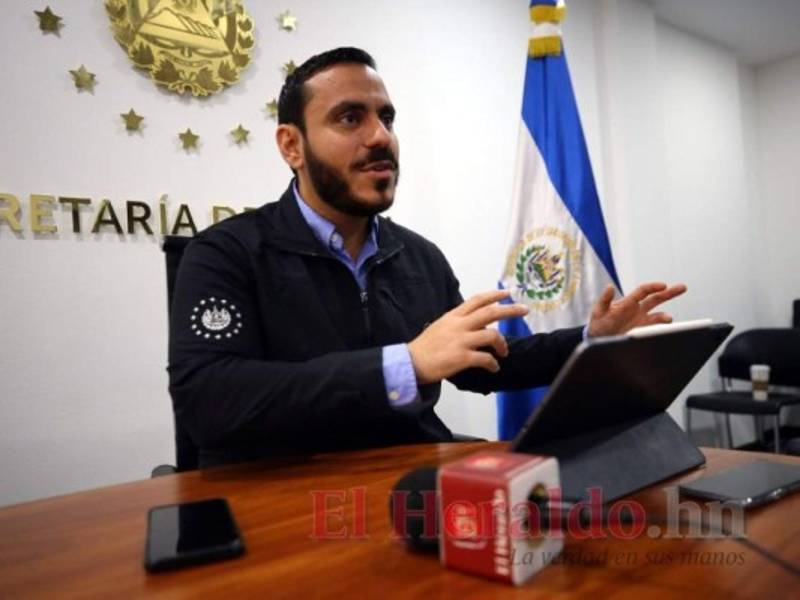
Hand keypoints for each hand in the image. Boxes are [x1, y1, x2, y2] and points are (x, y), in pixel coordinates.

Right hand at [407, 290, 528, 384]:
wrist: (411, 363)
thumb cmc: (425, 347)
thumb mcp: (440, 326)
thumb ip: (458, 323)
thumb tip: (476, 323)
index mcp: (453, 316)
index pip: (477, 300)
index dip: (494, 295)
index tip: (508, 294)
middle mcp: (459, 325)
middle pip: (490, 312)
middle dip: (510, 310)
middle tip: (524, 310)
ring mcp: (461, 341)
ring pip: (492, 335)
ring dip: (503, 343)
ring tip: (504, 352)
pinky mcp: (462, 357)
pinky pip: (485, 358)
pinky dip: (493, 363)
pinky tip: (494, 368)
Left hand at [587, 282, 686, 337]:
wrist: (598, 338)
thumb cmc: (598, 322)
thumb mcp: (599, 310)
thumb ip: (605, 299)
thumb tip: (609, 286)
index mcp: (628, 301)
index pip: (643, 291)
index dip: (653, 287)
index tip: (663, 285)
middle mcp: (637, 309)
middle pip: (656, 298)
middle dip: (669, 293)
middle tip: (683, 287)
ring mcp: (641, 320)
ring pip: (658, 314)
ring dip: (665, 316)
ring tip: (669, 319)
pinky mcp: (642, 330)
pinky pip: (654, 327)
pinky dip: (661, 326)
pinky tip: (665, 326)